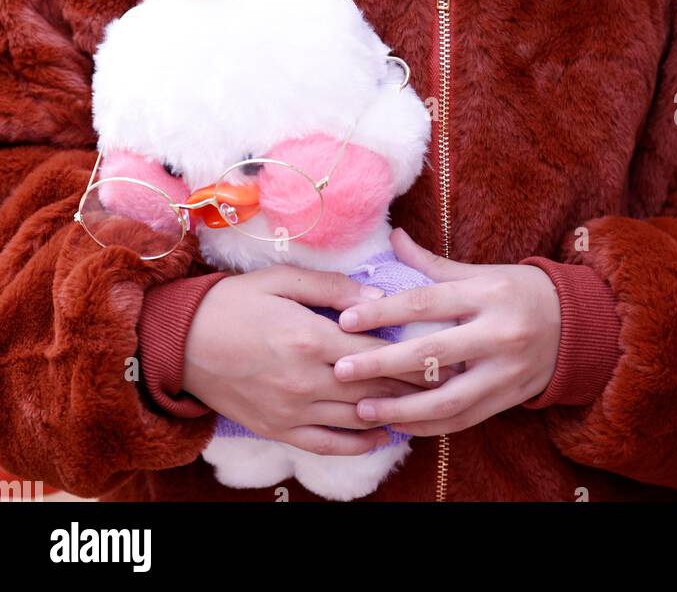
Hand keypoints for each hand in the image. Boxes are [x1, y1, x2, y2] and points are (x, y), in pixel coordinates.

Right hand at [181, 264, 458, 455]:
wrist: (180, 342)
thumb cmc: (233, 302)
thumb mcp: (282, 280)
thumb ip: (333, 287)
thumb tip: (377, 297)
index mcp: (309, 338)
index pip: (377, 352)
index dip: (415, 354)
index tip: (445, 351)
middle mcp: (304, 380)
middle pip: (374, 387)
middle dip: (415, 385)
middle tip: (449, 379)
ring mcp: (291, 410)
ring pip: (356, 418)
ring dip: (394, 413)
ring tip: (428, 406)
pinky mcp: (277, 429)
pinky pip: (327, 444)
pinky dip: (359, 443)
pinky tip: (382, 434)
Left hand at [332, 227, 561, 435]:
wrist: (577, 327)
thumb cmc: (521, 292)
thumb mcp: (484, 272)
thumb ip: (434, 264)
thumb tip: (394, 238)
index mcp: (487, 294)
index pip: (426, 302)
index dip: (383, 311)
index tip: (346, 320)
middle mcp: (497, 334)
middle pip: (430, 353)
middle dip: (381, 365)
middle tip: (340, 369)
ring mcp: (504, 371)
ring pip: (446, 399)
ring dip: (400, 408)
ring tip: (362, 409)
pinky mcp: (508, 399)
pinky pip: (462, 419)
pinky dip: (428, 425)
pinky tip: (398, 424)